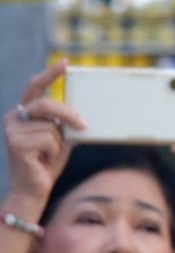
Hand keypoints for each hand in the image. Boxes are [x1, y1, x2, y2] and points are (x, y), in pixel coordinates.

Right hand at [4, 61, 81, 205]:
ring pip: (51, 127)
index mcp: (23, 114)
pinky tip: (43, 160)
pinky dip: (54, 151)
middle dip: (68, 114)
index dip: (50, 74)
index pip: (36, 87)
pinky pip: (49, 140)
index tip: (66, 63)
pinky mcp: (16, 144)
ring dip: (59, 143)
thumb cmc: (47, 163)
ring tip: (48, 155)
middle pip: (46, 104)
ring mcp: (12, 131)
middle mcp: (14, 119)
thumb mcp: (60, 138)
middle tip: (85, 125)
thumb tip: (84, 112)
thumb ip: (64, 123)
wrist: (33, 189)